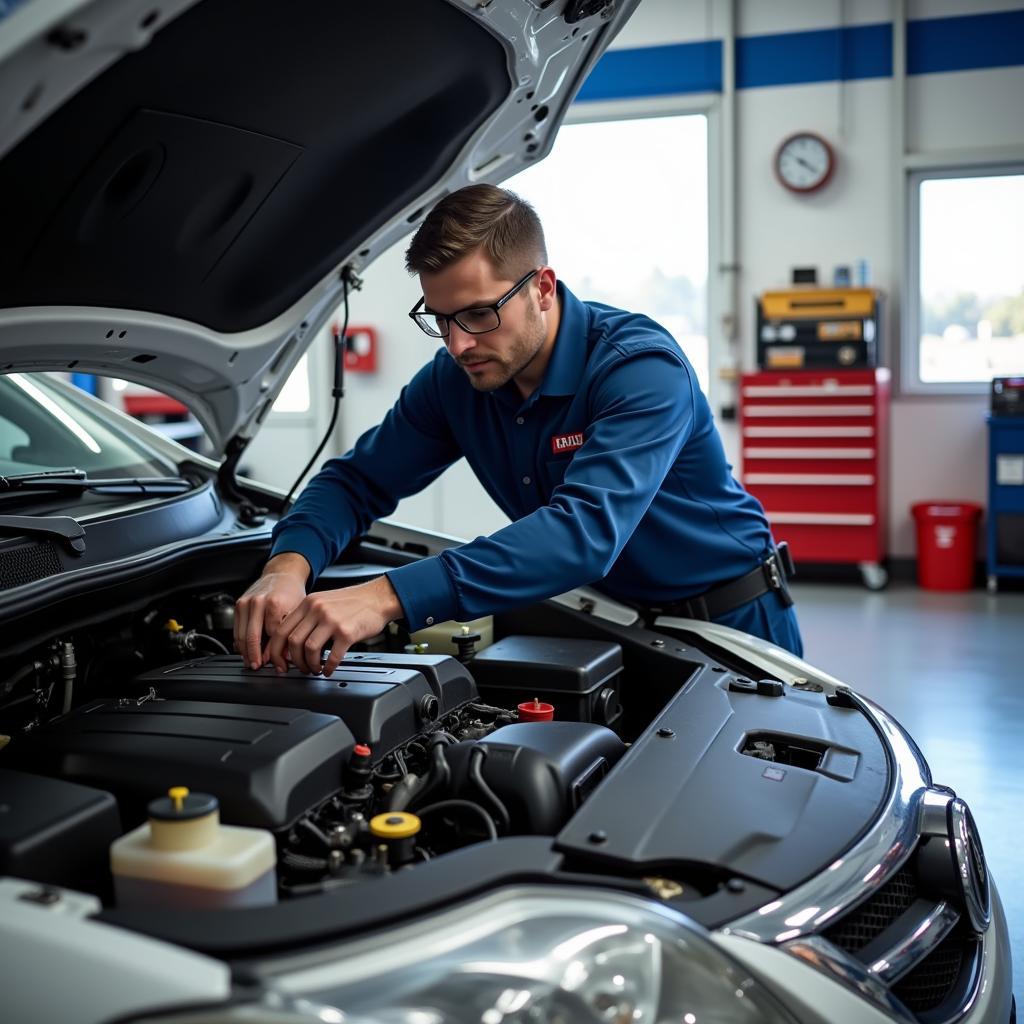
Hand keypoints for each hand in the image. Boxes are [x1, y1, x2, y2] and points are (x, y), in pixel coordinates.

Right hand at [234, 553, 309, 668]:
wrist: (282, 574)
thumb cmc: (292, 592)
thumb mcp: (297, 612)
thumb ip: (290, 633)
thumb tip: (284, 656)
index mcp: (275, 603)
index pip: (272, 636)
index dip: (275, 652)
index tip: (278, 664)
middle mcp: (258, 602)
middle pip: (252, 637)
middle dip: (255, 656)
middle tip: (258, 667)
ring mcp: (246, 603)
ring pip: (241, 635)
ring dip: (245, 652)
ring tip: (251, 663)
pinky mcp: (238, 604)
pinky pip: (236, 629)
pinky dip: (239, 642)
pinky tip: (245, 651)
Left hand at [264, 575, 402, 676]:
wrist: (379, 597)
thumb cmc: (354, 601)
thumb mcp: (324, 601)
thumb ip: (308, 616)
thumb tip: (292, 641)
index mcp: (308, 603)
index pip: (281, 630)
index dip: (277, 650)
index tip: (280, 661)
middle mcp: (317, 610)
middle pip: (292, 641)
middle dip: (293, 661)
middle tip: (299, 668)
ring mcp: (332, 621)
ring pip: (309, 650)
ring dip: (310, 665)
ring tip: (315, 668)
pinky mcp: (347, 632)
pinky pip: (332, 656)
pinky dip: (329, 667)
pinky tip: (330, 669)